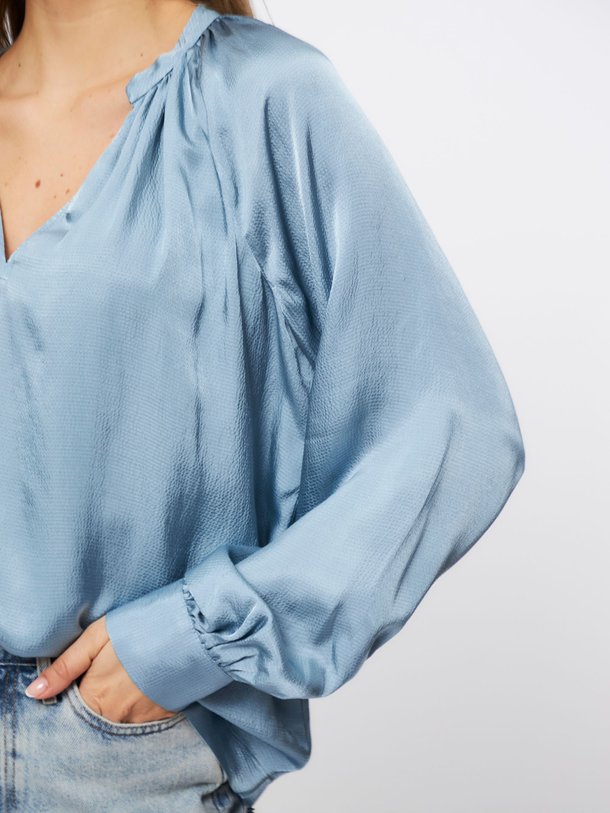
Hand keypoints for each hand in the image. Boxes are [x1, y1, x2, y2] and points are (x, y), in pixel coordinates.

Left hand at [24, 615, 176, 723]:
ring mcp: (142, 720)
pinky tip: (145, 686)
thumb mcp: (97, 637)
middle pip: (95, 718)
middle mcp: (116, 716)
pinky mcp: (164, 717)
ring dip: (118, 706)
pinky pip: (143, 720)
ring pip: (119, 721)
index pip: (73, 709)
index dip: (75, 694)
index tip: (84, 678)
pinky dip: (140, 707)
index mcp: (95, 697)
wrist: (191, 629)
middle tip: (109, 676)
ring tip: (128, 679)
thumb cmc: (140, 627)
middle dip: (97, 702)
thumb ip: (64, 667)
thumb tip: (34, 693)